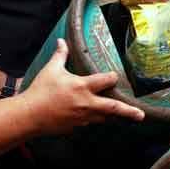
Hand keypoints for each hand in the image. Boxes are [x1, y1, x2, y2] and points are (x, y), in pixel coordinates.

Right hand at [22, 39, 143, 132]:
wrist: (29, 115)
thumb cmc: (40, 90)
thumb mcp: (51, 70)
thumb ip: (60, 55)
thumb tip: (61, 41)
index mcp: (82, 86)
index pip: (106, 80)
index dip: (113, 77)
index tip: (115, 76)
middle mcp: (86, 103)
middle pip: (113, 107)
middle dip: (129, 111)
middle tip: (141, 115)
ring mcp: (82, 117)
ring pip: (103, 117)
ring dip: (112, 115)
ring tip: (126, 116)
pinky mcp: (76, 127)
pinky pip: (89, 123)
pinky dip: (94, 119)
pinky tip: (97, 117)